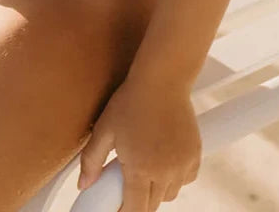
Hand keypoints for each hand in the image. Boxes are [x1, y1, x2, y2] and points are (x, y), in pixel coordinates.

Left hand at [77, 73, 201, 209]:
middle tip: (127, 177)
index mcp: (140, 168)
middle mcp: (165, 171)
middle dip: (138, 198)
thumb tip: (83, 184)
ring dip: (157, 187)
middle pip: (152, 204)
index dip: (124, 211)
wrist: (162, 79)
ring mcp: (182, 164)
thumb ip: (91, 160)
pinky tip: (163, 158)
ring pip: (169, 193)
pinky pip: (185, 179)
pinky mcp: (195, 155)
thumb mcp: (104, 129)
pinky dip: (175, 176)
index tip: (116, 205)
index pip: (135, 210)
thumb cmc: (132, 101)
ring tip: (145, 163)